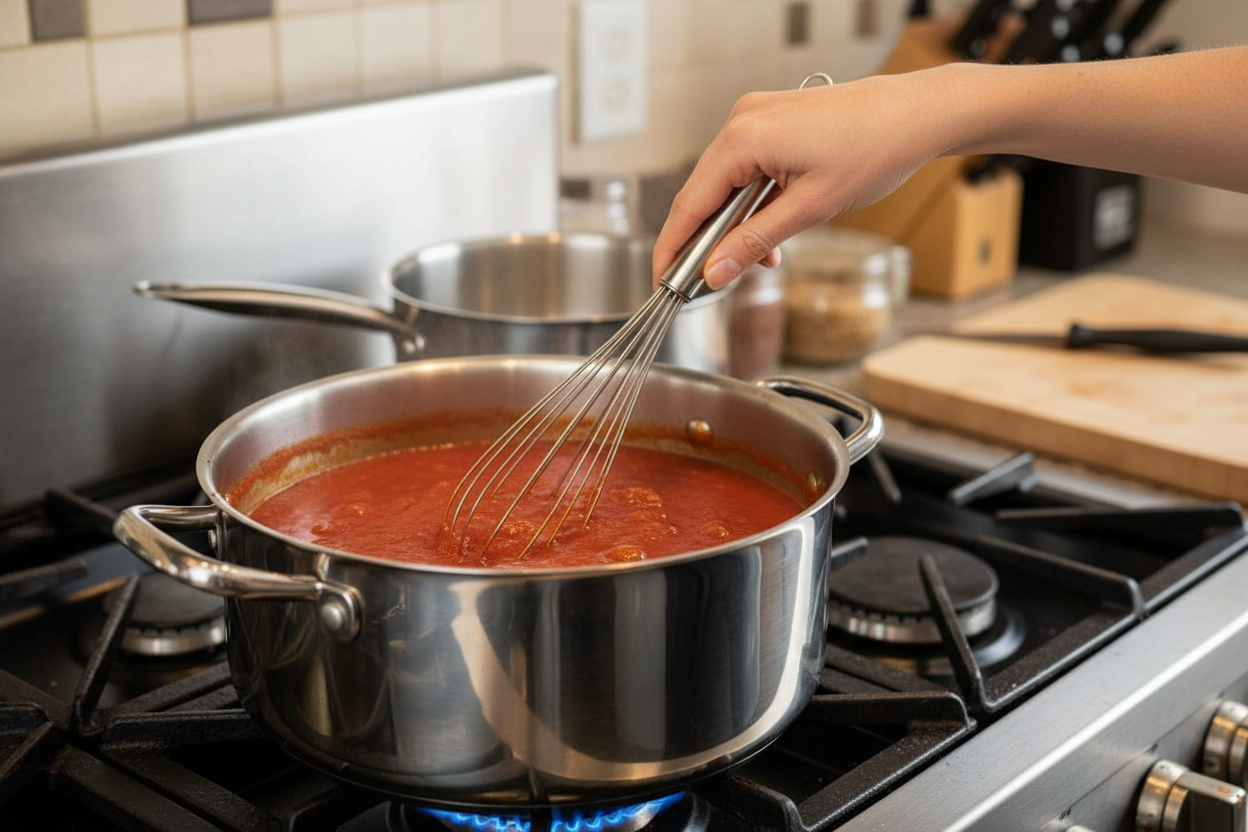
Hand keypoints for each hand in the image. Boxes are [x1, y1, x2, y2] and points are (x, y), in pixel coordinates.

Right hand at [652, 70, 951, 288]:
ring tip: (762, 257)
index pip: (689, 204)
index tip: (664, 281)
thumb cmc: (874, 150)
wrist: (916, 115)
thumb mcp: (809, 210)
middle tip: (713, 280)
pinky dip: (752, 201)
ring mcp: (755, 116)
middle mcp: (741, 120)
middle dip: (708, 240)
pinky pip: (745, 167)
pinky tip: (771, 227)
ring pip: (725, 183)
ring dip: (736, 223)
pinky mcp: (772, 120)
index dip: (673, 249)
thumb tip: (714, 271)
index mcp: (743, 138)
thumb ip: (754, 242)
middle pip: (703, 193)